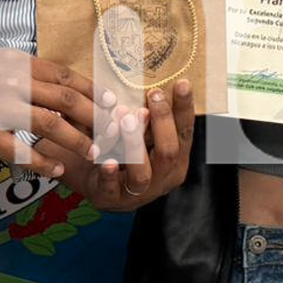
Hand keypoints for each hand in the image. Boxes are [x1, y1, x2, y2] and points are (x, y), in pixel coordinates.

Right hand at [0, 48, 99, 179]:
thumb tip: (57, 83)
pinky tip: (57, 170)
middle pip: (64, 98)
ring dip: (76, 140)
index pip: (64, 75)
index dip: (92, 90)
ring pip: (49, 124)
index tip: (111, 102)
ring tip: (94, 152)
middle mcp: (11, 81)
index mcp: (16, 61)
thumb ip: (24, 71)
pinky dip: (42, 162)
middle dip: (94, 116)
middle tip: (113, 130)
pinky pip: (19, 151)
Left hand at [39, 79, 195, 210]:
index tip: (181, 83)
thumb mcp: (142, 131)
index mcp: (176, 157)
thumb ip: (149, 115)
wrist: (97, 182)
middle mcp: (163, 176)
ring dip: (135, 143)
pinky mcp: (112, 199)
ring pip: (143, 172)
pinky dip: (111, 174)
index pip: (185, 131)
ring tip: (126, 118)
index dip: (184, 108)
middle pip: (169, 151)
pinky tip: (108, 161)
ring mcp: (139, 191)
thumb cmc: (125, 149)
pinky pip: (113, 188)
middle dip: (162, 122)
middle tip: (152, 95)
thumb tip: (155, 83)